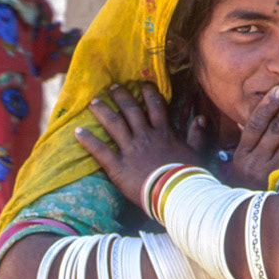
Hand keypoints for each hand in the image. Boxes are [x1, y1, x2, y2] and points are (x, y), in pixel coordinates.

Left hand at [75, 83, 200, 208]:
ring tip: (93, 102)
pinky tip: (77, 131)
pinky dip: (88, 140)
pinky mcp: (118, 166)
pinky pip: (100, 150)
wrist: (177, 194)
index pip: (156, 107)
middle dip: (121, 97)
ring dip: (103, 112)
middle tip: (112, 87)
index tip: (143, 84)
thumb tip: (201, 117)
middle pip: (131, 111)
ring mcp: (130, 150)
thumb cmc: (190, 176)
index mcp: (165, 133)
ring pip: (113, 124)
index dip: (149, 94)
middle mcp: (145, 136)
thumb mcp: (198, 153)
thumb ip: (198, 135)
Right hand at [222, 81, 278, 189]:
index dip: (268, 106)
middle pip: (276, 130)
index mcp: (242, 154)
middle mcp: (256, 163)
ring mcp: (273, 173)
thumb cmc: (238, 186)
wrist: (244, 220)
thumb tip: (217, 118)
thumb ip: (229, 140)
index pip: (255, 125)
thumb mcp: (230, 164)